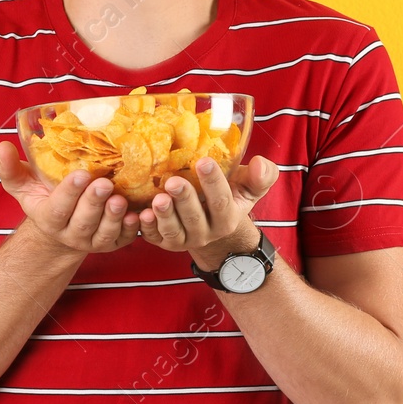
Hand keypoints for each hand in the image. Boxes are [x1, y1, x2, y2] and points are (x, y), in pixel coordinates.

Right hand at [0, 140, 139, 254]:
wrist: (61, 227)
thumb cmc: (43, 197)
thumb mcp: (23, 184)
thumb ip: (10, 168)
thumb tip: (2, 147)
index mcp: (49, 218)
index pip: (58, 208)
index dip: (69, 193)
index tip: (80, 174)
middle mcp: (70, 233)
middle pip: (83, 222)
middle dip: (94, 203)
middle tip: (105, 183)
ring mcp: (93, 240)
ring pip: (103, 233)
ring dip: (113, 217)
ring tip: (120, 198)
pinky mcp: (113, 243)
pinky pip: (124, 240)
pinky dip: (131, 229)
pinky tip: (138, 214)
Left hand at [138, 155, 279, 265]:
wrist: (212, 221)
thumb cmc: (231, 195)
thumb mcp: (249, 186)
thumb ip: (262, 175)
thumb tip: (260, 164)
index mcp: (227, 218)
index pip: (222, 202)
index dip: (213, 183)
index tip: (204, 161)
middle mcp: (206, 233)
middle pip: (195, 218)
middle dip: (185, 199)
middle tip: (174, 181)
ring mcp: (184, 239)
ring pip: (174, 232)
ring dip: (165, 216)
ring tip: (157, 199)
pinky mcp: (164, 241)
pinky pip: (154, 238)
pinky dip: (146, 228)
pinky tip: (141, 214)